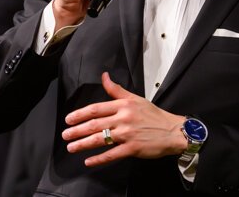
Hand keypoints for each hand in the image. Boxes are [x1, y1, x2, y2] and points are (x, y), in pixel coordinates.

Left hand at [61, 72, 186, 166]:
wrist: (172, 131)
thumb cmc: (154, 115)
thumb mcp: (135, 98)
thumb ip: (116, 89)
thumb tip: (104, 76)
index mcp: (123, 105)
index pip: (96, 108)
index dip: (80, 114)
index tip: (69, 119)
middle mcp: (123, 118)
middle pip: (95, 124)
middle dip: (77, 130)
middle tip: (65, 134)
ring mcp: (127, 134)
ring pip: (100, 139)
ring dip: (83, 144)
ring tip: (71, 147)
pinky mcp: (132, 148)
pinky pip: (111, 154)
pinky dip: (99, 159)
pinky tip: (89, 161)